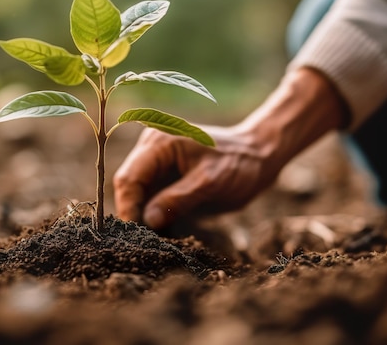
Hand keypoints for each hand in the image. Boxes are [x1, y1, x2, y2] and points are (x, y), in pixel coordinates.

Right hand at [114, 68, 345, 229]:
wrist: (258, 157)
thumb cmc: (239, 164)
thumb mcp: (210, 183)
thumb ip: (177, 200)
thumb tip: (147, 221)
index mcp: (159, 143)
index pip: (129, 178)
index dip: (128, 209)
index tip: (134, 236)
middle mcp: (151, 148)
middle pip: (129, 187)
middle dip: (134, 214)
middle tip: (143, 243)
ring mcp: (156, 162)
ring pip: (137, 195)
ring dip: (143, 218)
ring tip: (155, 240)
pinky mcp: (164, 176)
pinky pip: (150, 198)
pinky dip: (154, 216)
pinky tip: (165, 231)